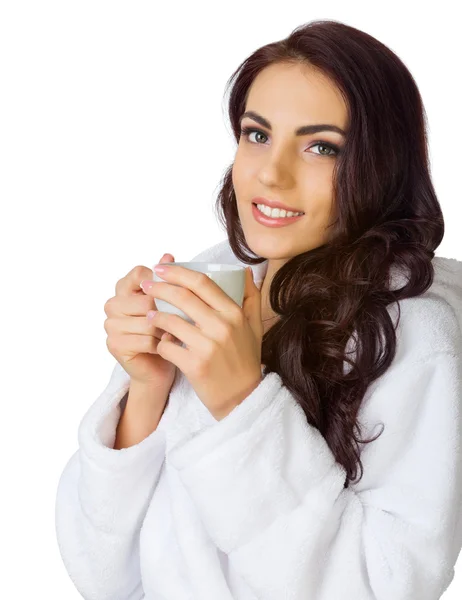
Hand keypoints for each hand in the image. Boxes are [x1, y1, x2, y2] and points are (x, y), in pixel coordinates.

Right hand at [103, 253, 178, 391]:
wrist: (160, 366)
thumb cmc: (166, 331)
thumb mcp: (168, 303)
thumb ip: (166, 280)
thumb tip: (168, 255)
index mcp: (123, 289)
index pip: (140, 274)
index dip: (161, 284)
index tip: (176, 295)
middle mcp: (113, 304)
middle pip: (146, 299)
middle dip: (167, 311)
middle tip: (179, 320)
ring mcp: (111, 325)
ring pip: (147, 321)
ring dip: (166, 329)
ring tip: (174, 334)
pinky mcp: (114, 344)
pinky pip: (145, 339)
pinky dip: (161, 344)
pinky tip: (167, 345)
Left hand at [140, 264, 263, 419]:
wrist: (243, 398)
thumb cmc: (245, 359)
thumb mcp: (254, 326)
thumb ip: (250, 296)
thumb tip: (243, 271)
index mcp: (234, 313)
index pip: (201, 282)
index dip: (177, 271)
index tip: (161, 267)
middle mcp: (222, 326)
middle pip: (182, 296)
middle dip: (159, 287)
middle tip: (146, 285)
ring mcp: (208, 346)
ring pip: (170, 321)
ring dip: (155, 316)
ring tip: (149, 314)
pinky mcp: (195, 365)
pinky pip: (167, 347)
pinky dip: (160, 343)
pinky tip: (160, 342)